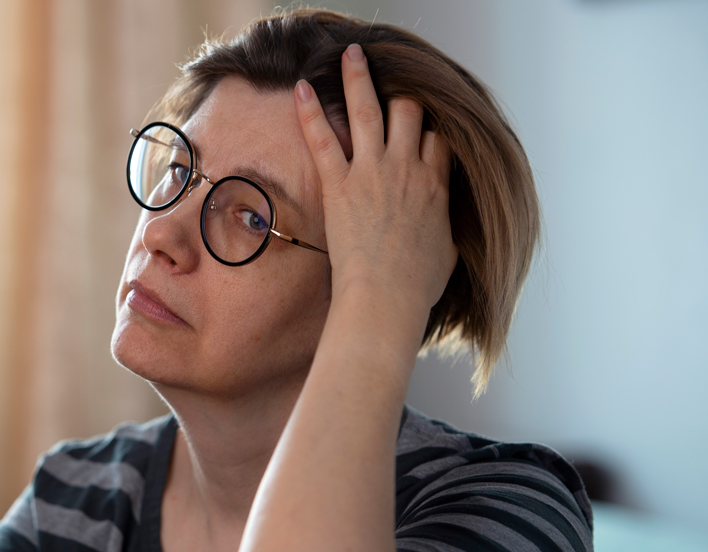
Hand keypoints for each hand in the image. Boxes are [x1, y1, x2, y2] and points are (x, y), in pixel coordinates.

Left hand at [296, 43, 456, 313]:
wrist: (387, 298)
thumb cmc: (416, 287)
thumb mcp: (447, 253)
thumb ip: (445, 228)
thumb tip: (443, 227)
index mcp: (436, 186)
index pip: (438, 139)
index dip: (430, 130)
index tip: (421, 127)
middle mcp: (408, 169)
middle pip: (411, 113)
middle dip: (401, 95)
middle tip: (390, 83)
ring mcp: (373, 172)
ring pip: (370, 110)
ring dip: (359, 77)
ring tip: (351, 55)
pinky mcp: (340, 184)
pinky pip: (323, 138)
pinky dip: (311, 110)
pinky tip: (302, 87)